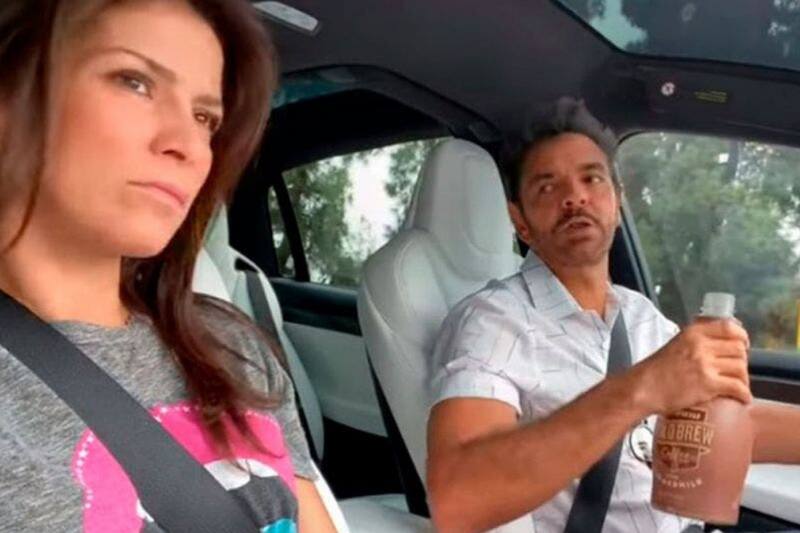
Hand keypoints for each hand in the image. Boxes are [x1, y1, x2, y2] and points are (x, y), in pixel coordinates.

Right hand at [633, 318, 750, 413]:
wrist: (643, 388)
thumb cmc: (656, 370)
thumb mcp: (675, 344)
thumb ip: (695, 341)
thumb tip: (716, 343)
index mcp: (693, 333)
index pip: (728, 327)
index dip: (741, 336)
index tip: (743, 344)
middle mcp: (701, 345)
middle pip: (738, 349)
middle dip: (742, 360)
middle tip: (737, 370)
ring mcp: (705, 365)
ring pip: (740, 368)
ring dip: (743, 379)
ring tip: (738, 386)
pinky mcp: (708, 384)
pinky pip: (737, 387)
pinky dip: (744, 394)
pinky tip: (743, 398)